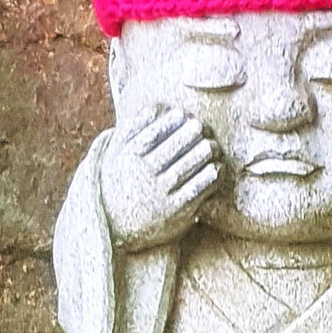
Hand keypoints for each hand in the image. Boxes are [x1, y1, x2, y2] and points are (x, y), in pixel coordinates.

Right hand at [100, 109, 221, 249]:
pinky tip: (216, 167)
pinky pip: (199, 188)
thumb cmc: (119, 181)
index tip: (181, 114)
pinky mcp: (177, 212)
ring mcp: (161, 194)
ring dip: (205, 152)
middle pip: (175, 147)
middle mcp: (144, 176)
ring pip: (189, 166)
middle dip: (192, 133)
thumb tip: (157, 107)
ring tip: (211, 145)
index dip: (170, 121)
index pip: (153, 133)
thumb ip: (133, 128)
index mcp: (128, 159)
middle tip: (201, 126)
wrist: (115, 225)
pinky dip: (211, 175)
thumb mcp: (116, 154)